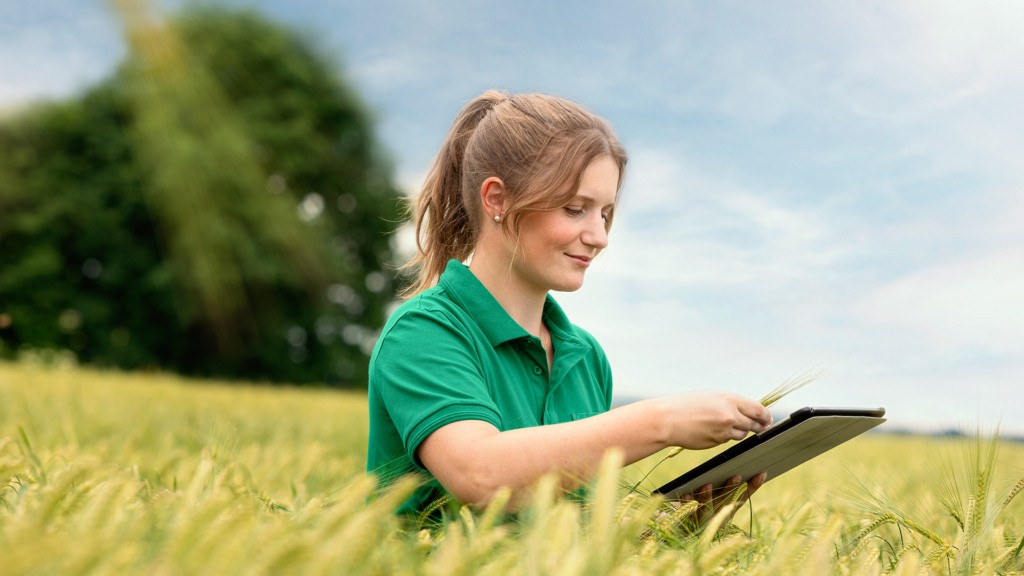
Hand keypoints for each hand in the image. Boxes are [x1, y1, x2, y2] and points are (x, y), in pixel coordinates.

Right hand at [651, 391, 772, 449]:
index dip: (765, 416)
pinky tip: (711, 430)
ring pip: (741, 434)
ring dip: (738, 431)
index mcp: (729, 400)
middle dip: (757, 426)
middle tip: (760, 427)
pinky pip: (727, 440)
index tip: (768, 419)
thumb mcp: (710, 397)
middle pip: (754, 424)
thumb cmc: (686, 405)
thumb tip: (746, 410)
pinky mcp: (717, 442)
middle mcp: (730, 415)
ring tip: (725, 425)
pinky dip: (724, 436)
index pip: (758, 410)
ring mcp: (724, 431)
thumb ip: (729, 403)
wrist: (667, 419)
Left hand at [681, 472, 766, 527]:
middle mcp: (718, 515)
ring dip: (707, 497)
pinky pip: (686, 512)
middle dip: (731, 489)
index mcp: (728, 511)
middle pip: (725, 501)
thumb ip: (728, 489)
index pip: (743, 496)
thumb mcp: (718, 502)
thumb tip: (737, 469)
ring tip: (707, 485)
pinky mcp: (688, 521)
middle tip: (736, 476)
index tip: (761, 474)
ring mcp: (704, 520)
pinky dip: (686, 503)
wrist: (690, 537)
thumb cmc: (706, 513)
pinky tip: (685, 494)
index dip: (753, 487)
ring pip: (707, 508)